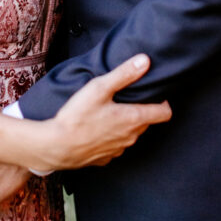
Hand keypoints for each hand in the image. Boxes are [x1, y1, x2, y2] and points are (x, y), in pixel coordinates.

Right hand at [46, 54, 171, 170]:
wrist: (57, 146)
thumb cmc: (78, 116)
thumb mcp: (99, 88)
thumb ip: (124, 74)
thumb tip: (145, 61)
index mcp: (133, 118)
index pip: (164, 113)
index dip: (163, 102)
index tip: (155, 93)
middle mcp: (131, 137)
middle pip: (147, 122)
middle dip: (143, 109)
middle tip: (128, 97)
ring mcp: (119, 150)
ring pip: (132, 134)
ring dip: (127, 123)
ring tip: (111, 111)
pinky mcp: (106, 158)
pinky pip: (117, 145)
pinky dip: (113, 136)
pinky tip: (98, 128)